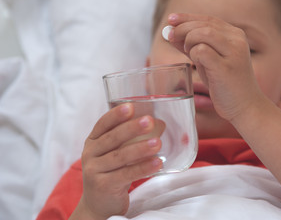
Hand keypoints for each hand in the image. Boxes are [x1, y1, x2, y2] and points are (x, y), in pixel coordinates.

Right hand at [71, 103, 162, 218]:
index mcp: (93, 141)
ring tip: (157, 142)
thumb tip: (159, 123)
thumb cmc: (111, 172)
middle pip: (112, 138)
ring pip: (120, 157)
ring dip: (140, 149)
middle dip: (131, 128)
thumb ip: (131, 139)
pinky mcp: (103, 186)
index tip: (130, 106)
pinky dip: (143, 168)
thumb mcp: (115, 153)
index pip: (103, 124)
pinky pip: (126, 174)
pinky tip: (157, 163)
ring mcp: (94, 170)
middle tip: (149, 121)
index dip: (116, 115)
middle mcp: (90, 154)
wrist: (98, 203)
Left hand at [167, 13, 263, 121]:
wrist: (246, 106)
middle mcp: (237, 40)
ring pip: (202, 33)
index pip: (208, 19)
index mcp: (235, 35)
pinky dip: (193, 54)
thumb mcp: (208, 61)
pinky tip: (195, 63)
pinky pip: (202, 51)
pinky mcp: (226, 68)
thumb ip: (194, 46)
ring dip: (188, 41)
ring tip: (188, 54)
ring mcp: (234, 53)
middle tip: (170, 37)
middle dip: (182, 29)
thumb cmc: (226, 85)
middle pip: (203, 24)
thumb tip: (172, 34)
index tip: (170, 19)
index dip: (187, 17)